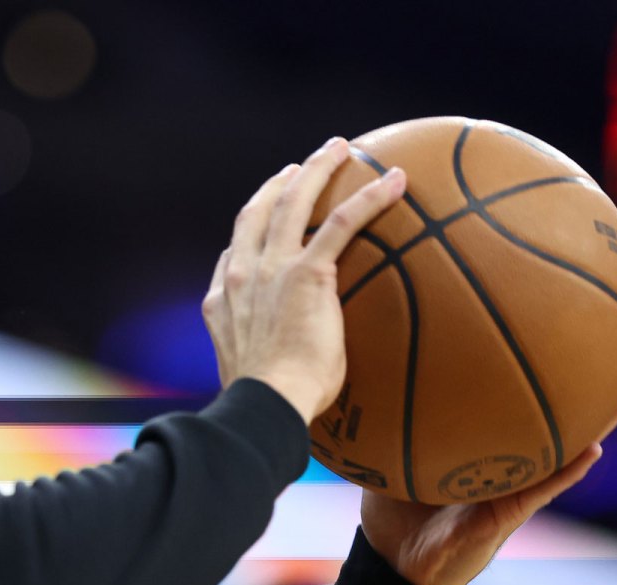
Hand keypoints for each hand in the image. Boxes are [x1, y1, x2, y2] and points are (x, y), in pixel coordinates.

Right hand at [202, 138, 405, 421]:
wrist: (265, 401)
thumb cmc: (266, 402)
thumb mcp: (250, 371)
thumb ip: (261, 351)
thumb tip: (288, 367)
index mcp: (223, 298)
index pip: (234, 251)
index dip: (251, 226)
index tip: (266, 212)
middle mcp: (242, 273)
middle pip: (259, 211)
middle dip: (281, 183)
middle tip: (301, 165)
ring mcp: (271, 268)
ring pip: (294, 202)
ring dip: (317, 170)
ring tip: (338, 150)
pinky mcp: (307, 273)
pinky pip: (341, 223)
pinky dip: (368, 198)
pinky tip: (394, 181)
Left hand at [361, 366, 616, 584]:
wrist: (394, 564)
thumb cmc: (393, 511)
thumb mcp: (386, 456)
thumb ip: (383, 422)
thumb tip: (362, 375)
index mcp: (478, 449)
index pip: (510, 406)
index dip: (533, 375)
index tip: (553, 333)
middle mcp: (504, 463)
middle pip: (551, 418)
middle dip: (583, 383)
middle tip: (611, 344)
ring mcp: (513, 487)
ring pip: (565, 448)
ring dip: (597, 418)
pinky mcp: (510, 514)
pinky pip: (546, 487)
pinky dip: (569, 469)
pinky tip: (593, 449)